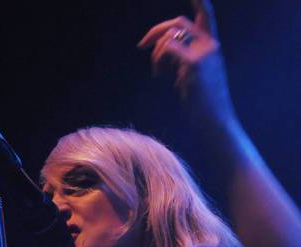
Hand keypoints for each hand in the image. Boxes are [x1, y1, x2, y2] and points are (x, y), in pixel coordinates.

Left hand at [137, 0, 236, 128]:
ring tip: (157, 72)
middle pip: (179, 23)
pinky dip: (158, 59)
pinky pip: (168, 49)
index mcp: (212, 47)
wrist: (216, 122)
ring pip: (171, 36)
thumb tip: (164, 56)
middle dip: (156, 31)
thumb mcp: (194, 78)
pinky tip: (159, 74)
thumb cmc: (204, 106)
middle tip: (142, 46)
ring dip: (156, 53)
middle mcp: (211, 45)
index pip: (206, 15)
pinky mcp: (195, 63)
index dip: (199, 1)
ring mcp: (204, 53)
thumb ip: (183, 62)